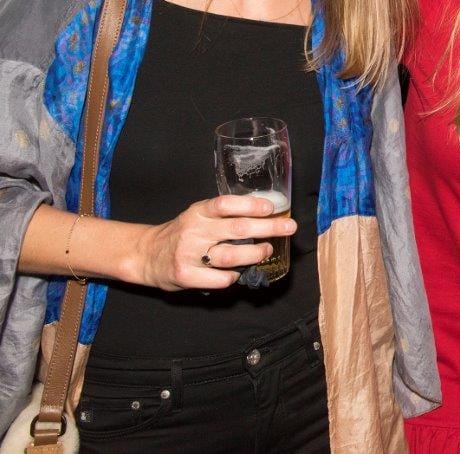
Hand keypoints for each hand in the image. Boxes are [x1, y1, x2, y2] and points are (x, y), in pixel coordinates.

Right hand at [136, 195, 296, 290]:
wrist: (147, 254)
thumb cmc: (183, 233)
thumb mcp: (199, 215)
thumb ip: (224, 215)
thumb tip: (265, 214)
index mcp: (199, 211)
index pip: (226, 204)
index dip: (250, 205)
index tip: (271, 207)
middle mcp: (194, 230)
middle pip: (237, 229)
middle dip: (268, 228)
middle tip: (289, 227)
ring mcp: (189, 254)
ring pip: (231, 256)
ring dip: (255, 254)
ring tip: (267, 250)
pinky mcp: (185, 275)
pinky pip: (219, 278)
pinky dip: (234, 276)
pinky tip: (238, 273)